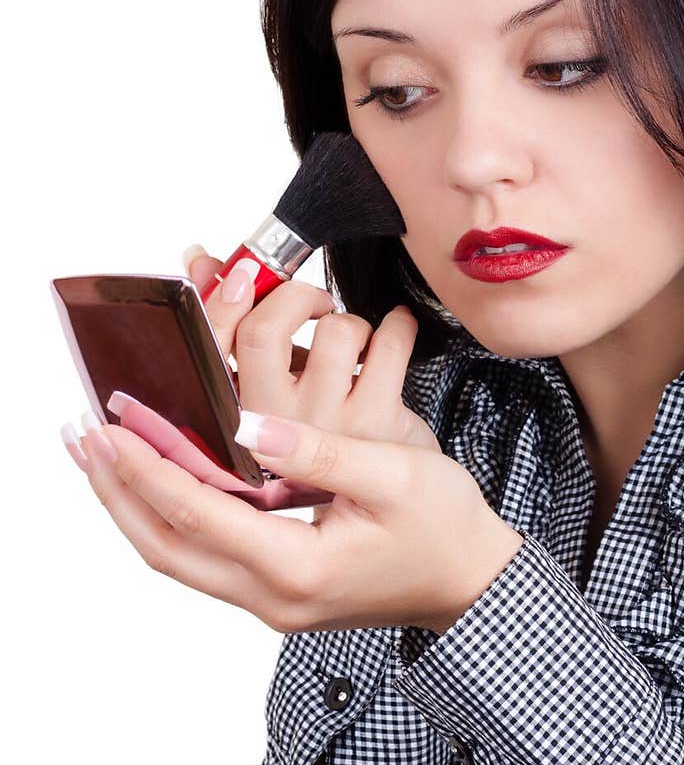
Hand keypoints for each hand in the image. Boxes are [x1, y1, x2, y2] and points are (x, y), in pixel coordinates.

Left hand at [69, 414, 524, 634]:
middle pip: (165, 548)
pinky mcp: (276, 592)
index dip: (148, 466)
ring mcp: (271, 603)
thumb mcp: (396, 475)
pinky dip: (168, 517)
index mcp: (299, 568)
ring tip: (102, 457)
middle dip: (117, 491)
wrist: (472, 585)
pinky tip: (160, 480)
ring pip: (176, 557)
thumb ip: (322, 450)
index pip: (199, 514)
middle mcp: (273, 598)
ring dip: (134, 505)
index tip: (111, 423)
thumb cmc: (446, 528)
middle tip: (82, 437)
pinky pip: (200, 558)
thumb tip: (249, 425)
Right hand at [184, 245, 441, 461]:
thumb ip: (234, 326)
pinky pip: (390, 343)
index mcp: (235, 416)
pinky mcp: (378, 423)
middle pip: (265, 330)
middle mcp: (274, 428)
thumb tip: (204, 261)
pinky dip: (398, 324)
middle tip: (314, 303)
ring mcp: (327, 428)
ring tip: (356, 342)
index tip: (248, 272)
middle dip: (293, 294)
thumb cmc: (319, 434)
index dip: (227, 293)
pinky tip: (395, 332)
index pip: (215, 341)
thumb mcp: (269, 386)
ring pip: (337, 331)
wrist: (383, 502)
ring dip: (352, 321)